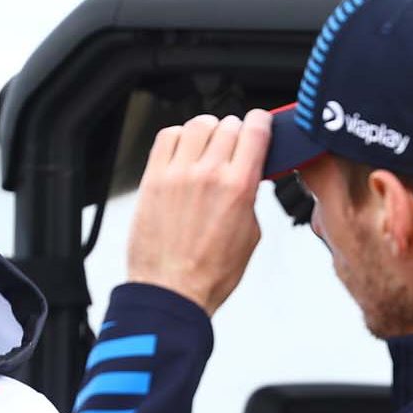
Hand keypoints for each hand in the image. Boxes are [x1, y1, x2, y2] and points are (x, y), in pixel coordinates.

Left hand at [126, 110, 273, 314]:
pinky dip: (178, 137)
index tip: (259, 124)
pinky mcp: (153, 179)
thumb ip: (250, 197)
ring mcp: (177, 174)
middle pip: (228, 124)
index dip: (260, 122)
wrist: (172, 291)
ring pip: (197, 125)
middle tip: (234, 145)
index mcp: (239, 187)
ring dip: (207, 130)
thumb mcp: (251, 235)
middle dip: (235, 130)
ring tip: (207, 146)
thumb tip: (250, 177)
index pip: (255, 130)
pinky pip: (166, 137)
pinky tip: (182, 152)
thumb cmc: (210, 273)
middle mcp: (208, 174)